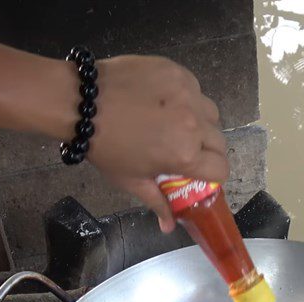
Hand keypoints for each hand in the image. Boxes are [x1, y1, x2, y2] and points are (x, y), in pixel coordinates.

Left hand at [86, 55, 228, 231]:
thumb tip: (169, 227)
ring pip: (211, 114)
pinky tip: (167, 103)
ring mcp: (187, 94)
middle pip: (220, 142)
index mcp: (184, 155)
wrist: (82, 102)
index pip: (221, 169)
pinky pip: (196, 89)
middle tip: (188, 151)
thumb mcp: (132, 180)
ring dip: (202, 123)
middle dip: (208, 151)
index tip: (201, 174)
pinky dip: (188, 99)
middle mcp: (193, 124)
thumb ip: (158, 203)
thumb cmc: (106, 147)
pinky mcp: (177, 72)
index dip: (214, 176)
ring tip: (179, 125)